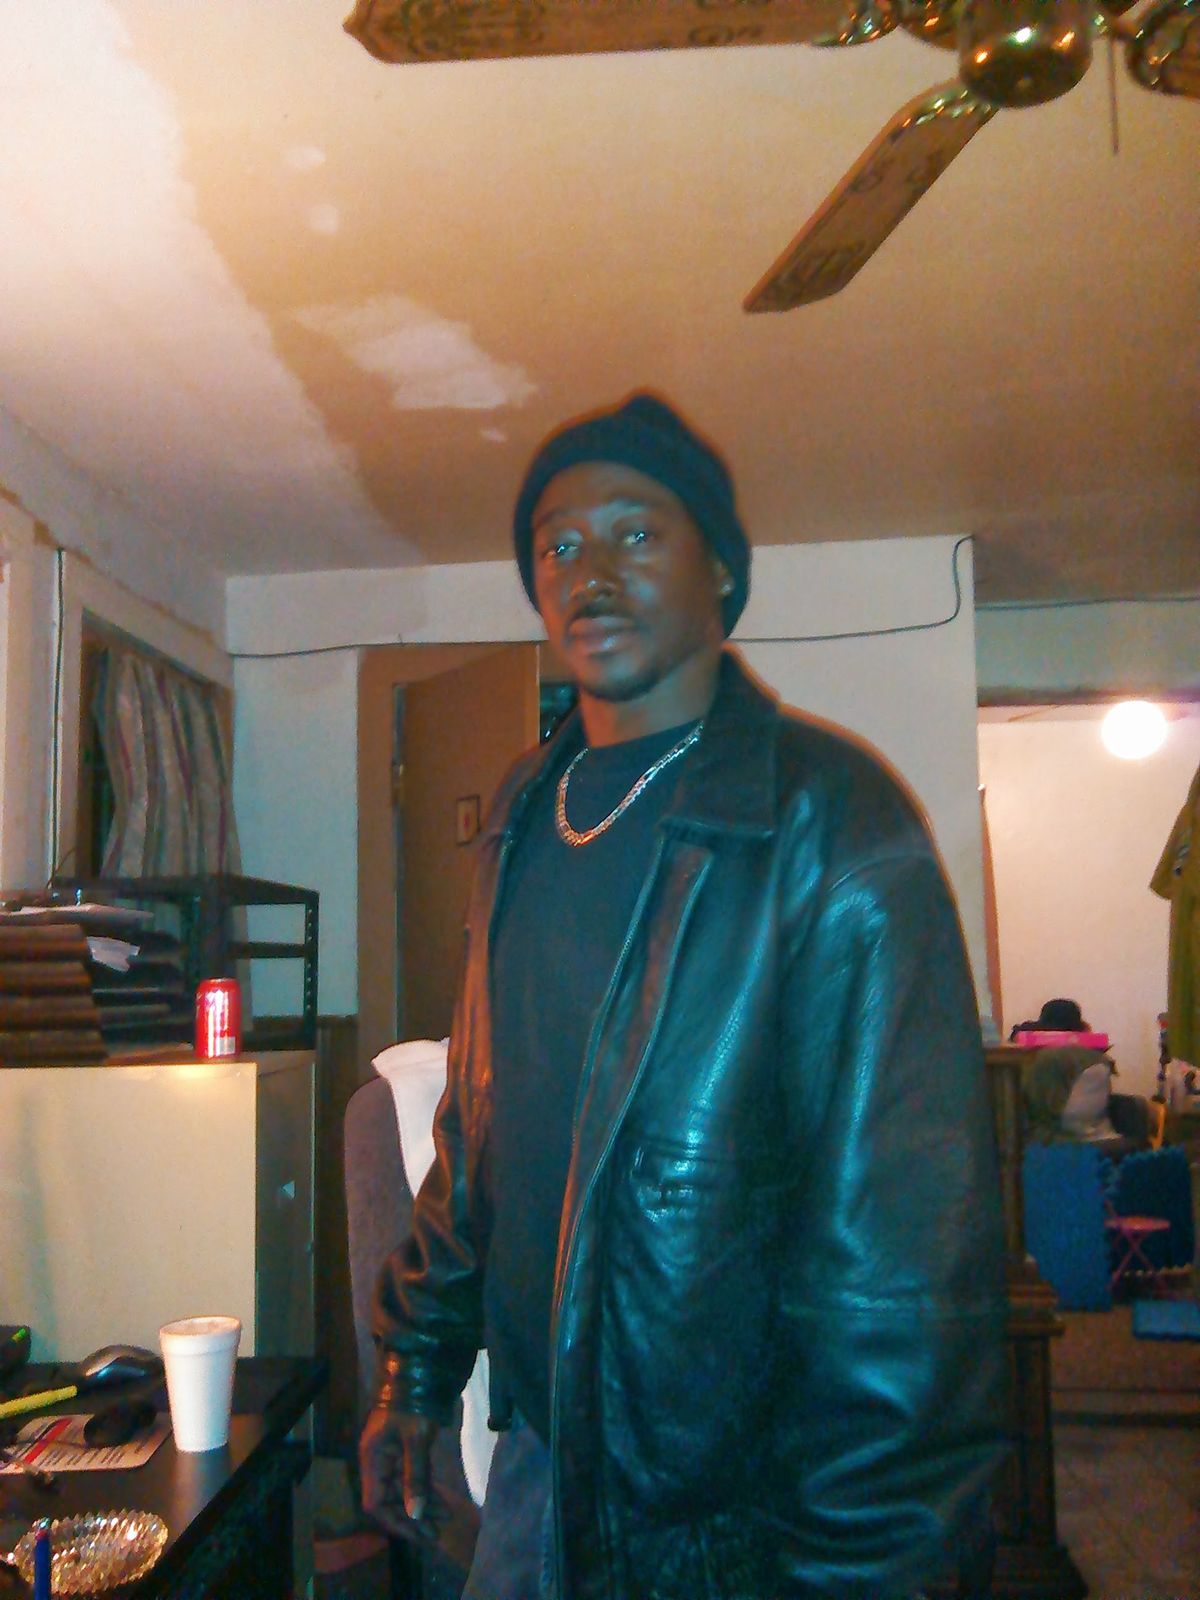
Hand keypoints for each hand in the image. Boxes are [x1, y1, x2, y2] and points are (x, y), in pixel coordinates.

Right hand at [359, 1407, 441, 1543]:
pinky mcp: (402, 1452)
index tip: (417, 1534)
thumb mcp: (416, 1441)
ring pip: (403, 1491)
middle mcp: (377, 1463)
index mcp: (372, 1460)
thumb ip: (416, 1477)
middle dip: (412, 1518)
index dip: (395, 1522)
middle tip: (436, 1535)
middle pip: (390, 1501)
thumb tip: (416, 1513)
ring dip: (422, 1506)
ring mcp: (390, 1458)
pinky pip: (411, 1478)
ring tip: (445, 1519)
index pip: (376, 1504)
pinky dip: (425, 1490)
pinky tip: (442, 1503)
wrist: (417, 1374)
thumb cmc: (413, 1405)